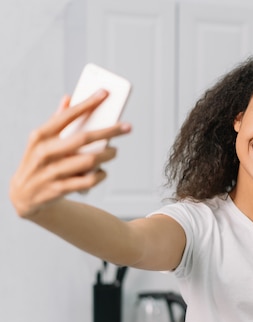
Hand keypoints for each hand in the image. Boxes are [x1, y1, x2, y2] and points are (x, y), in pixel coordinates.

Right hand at [9, 90, 130, 218]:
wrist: (23, 195)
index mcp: (40, 135)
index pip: (68, 115)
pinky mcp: (60, 189)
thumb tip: (69, 98)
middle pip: (84, 138)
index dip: (88, 103)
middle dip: (110, 131)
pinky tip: (103, 171)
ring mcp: (51, 172)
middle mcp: (44, 152)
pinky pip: (89, 180)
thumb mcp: (41, 140)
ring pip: (90, 160)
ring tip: (114, 151)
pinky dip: (100, 174)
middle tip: (127, 127)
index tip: (105, 93)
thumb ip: (56, 119)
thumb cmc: (38, 162)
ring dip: (107, 155)